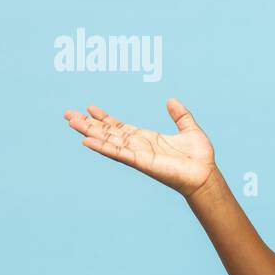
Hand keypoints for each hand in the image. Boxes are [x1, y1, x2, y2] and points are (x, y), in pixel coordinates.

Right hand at [63, 98, 216, 197]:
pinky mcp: (141, 162)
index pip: (120, 127)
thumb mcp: (189, 128)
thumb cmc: (200, 157)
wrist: (206, 174)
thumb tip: (171, 100)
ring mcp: (137, 154)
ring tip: (71, 122)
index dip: (105, 118)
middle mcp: (138, 146)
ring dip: (89, 132)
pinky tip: (86, 141)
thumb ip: (180, 115)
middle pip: (108, 133)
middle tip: (68, 114)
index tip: (90, 108)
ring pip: (108, 141)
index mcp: (147, 138)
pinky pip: (118, 153)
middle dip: (89, 124)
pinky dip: (102, 147)